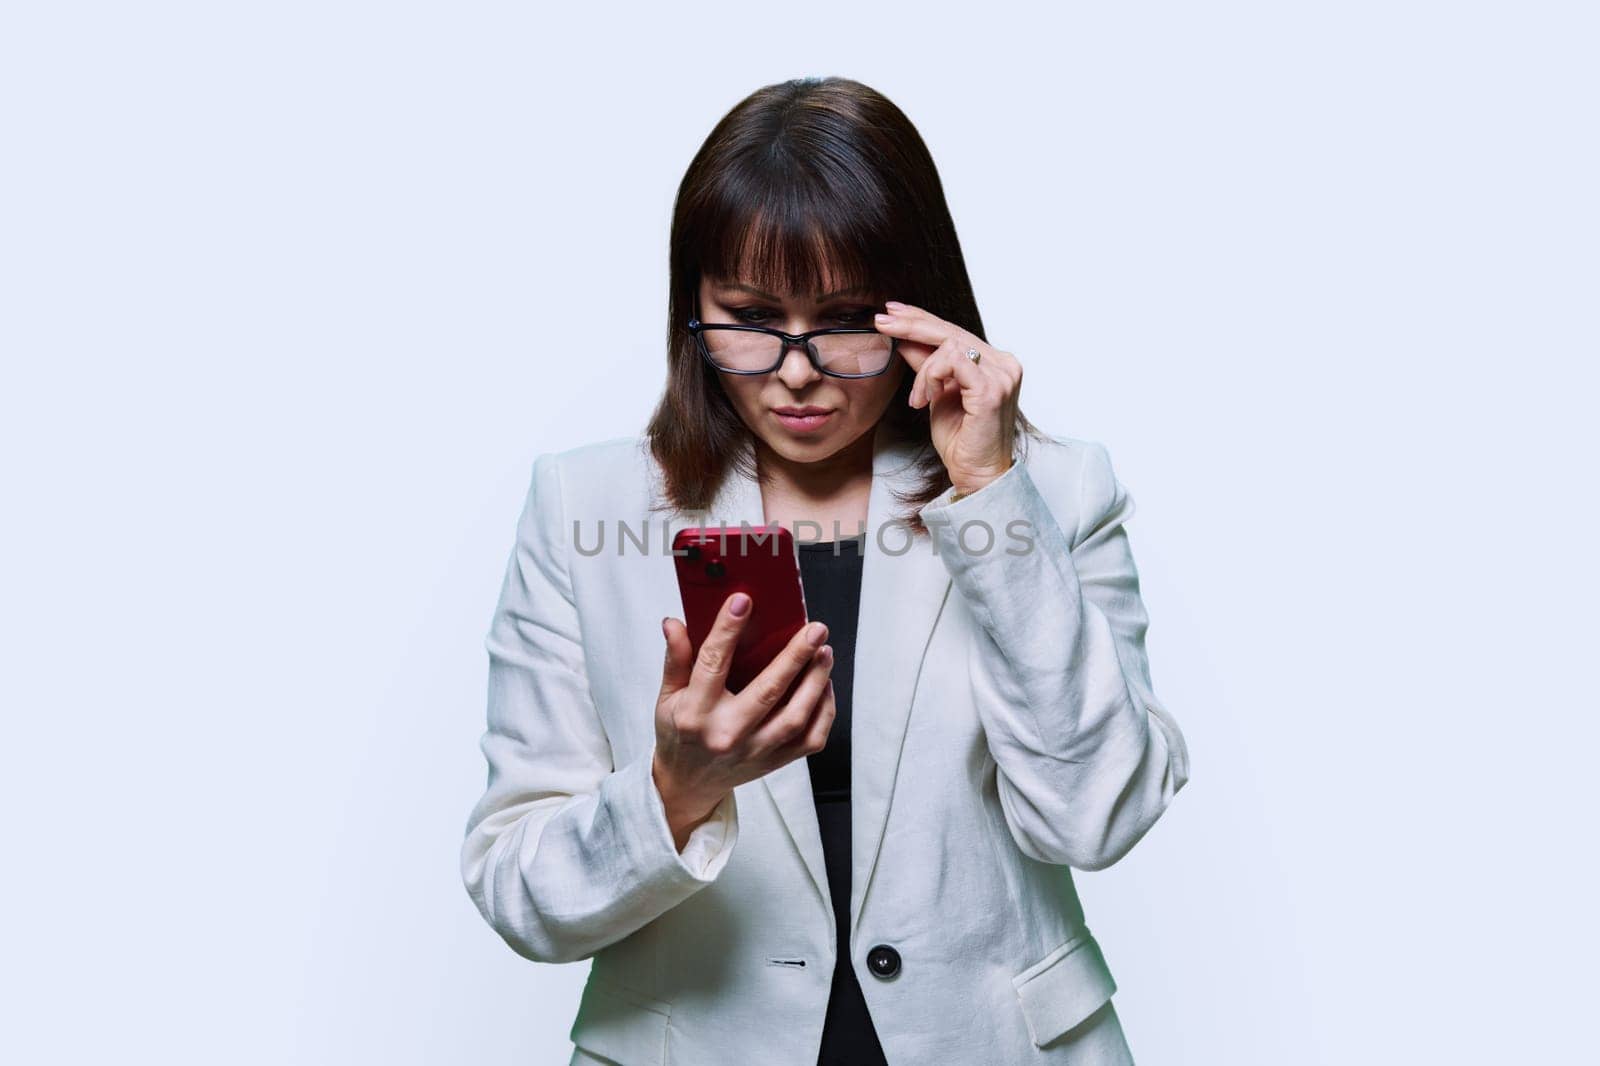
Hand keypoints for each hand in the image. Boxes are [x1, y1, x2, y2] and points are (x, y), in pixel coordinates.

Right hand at [654, 592, 836, 848]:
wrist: (689, 783)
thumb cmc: (679, 732)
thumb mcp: (667, 696)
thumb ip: (675, 659)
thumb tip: (674, 622)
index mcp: (695, 713)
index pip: (712, 664)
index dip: (727, 630)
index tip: (743, 601)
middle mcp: (727, 734)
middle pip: (768, 692)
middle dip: (795, 657)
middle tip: (815, 628)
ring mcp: (754, 752)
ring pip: (796, 717)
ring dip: (816, 682)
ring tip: (825, 652)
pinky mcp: (775, 762)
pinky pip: (810, 739)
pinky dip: (824, 710)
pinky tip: (824, 685)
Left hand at [874, 301, 1021, 494]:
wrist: (975, 473)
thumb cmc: (960, 440)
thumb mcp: (936, 394)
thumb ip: (926, 365)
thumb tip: (904, 339)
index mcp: (994, 362)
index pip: (954, 331)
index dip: (922, 319)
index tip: (892, 312)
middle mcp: (1003, 363)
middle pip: (950, 331)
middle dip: (911, 324)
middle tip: (881, 321)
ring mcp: (1001, 374)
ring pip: (948, 345)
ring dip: (923, 371)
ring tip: (917, 398)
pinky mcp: (991, 388)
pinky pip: (951, 363)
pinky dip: (931, 377)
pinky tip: (925, 398)